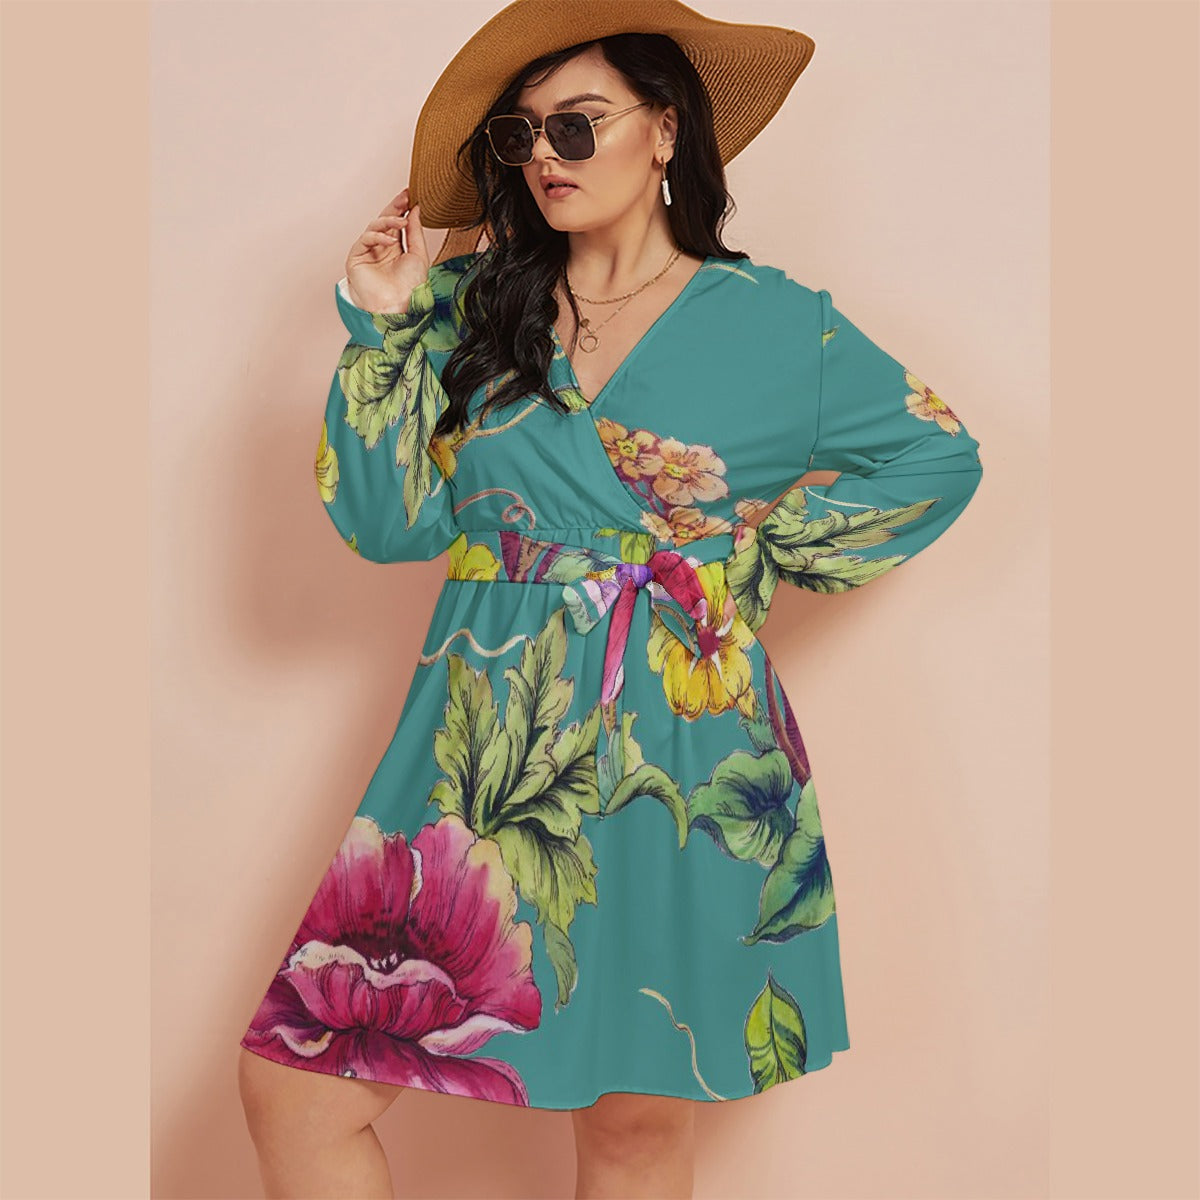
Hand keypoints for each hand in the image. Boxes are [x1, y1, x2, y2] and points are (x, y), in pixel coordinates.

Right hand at [345, 187, 430, 312]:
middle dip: (395, 207)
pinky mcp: (357, 257)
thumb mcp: (418, 255)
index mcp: (395, 247)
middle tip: (404, 197)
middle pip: (385, 220)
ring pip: (375, 226)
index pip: (397, 222)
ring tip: (402, 220)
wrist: (398, 306)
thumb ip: (416, 232)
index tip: (411, 195)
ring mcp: (368, 251)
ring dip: (389, 220)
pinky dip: (378, 236)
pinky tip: (390, 240)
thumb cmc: (409, 287)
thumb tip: (415, 210)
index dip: (403, 208)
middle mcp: (381, 247)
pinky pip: (366, 239)